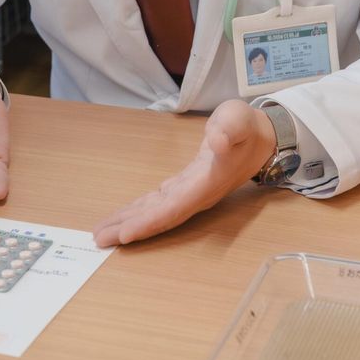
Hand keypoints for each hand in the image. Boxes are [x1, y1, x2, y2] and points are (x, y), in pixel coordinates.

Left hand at [92, 100, 276, 246]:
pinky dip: (138, 212)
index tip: (125, 234)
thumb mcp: (240, 120)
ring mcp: (189, 193)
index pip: (174, 208)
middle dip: (130, 229)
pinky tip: (123, 218)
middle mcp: (196, 195)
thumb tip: (217, 141)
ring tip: (102, 233)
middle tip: (99, 239)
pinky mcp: (183, 186)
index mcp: (207, 183)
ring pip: (156, 213)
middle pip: (160, 217)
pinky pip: (157, 204)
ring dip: (129, 223)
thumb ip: (230, 130)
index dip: (149, 222)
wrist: (260, 139)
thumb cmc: (246, 127)